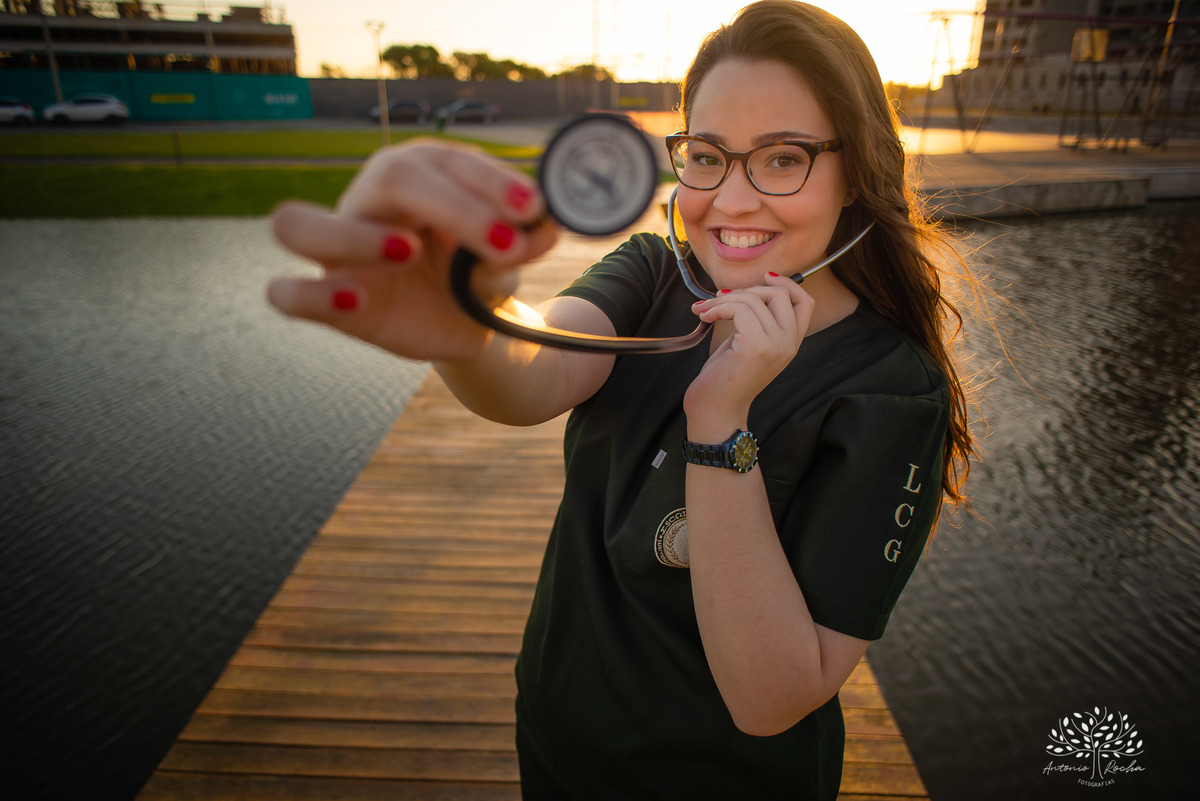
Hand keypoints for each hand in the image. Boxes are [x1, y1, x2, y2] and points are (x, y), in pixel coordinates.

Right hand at [267, 140, 557, 360]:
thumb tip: (543, 231)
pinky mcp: (330, 297)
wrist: (464, 323)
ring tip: (409, 252)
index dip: (491, 182)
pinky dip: (312, 294)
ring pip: (296, 223)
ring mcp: (340, 248)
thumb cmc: (479, 272)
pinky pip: (286, 293)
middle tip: (507, 244)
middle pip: (391, 177)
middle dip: (457, 207)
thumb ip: (517, 248)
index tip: (534, 210)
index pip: (448, 161)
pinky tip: (357, 298)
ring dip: (354, 236)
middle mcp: (372, 199)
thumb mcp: (506, 263)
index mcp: (423, 173)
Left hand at [683, 273, 814, 434]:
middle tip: (720, 299)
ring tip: (704, 309)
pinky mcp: (756, 346)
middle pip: (779, 293)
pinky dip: (717, 307)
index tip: (763, 277)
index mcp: (791, 343)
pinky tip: (704, 316)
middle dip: (747, 289)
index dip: (787, 283)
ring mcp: (776, 344)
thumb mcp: (747, 343)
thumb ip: (755, 320)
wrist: (716, 411)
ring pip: (753, 299)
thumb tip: (746, 289)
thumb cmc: (726, 378)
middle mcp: (789, 343)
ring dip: (722, 299)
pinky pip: (739, 309)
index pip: (805, 302)